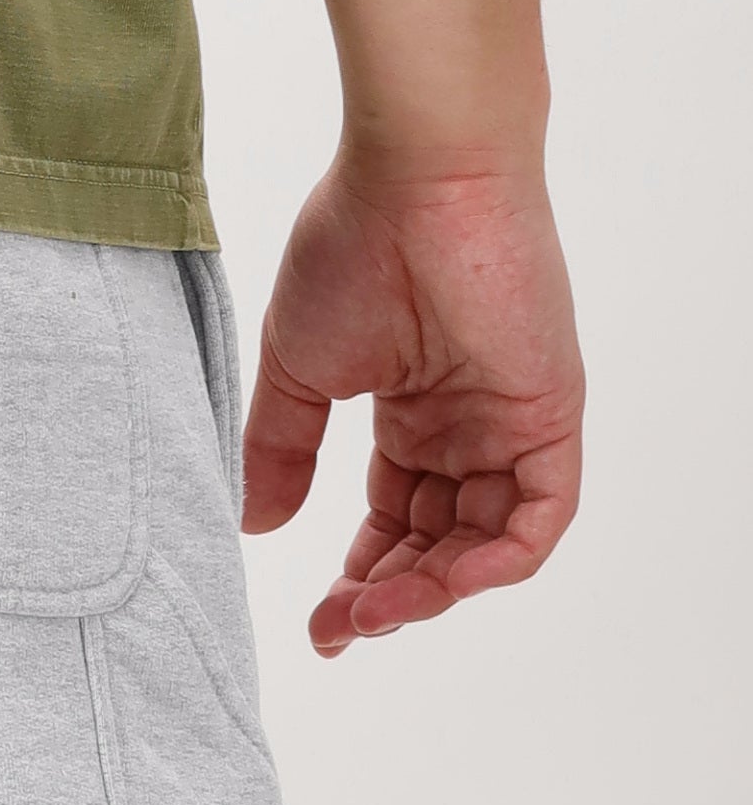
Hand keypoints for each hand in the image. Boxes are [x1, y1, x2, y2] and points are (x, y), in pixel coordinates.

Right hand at [242, 161, 583, 654]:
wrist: (415, 178)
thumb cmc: (352, 246)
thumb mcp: (300, 364)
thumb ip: (283, 447)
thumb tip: (255, 526)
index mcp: (414, 408)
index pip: (398, 516)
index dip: (362, 573)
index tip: (320, 621)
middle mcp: (469, 423)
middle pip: (440, 541)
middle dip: (392, 594)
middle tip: (340, 626)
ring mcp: (513, 422)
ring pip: (486, 542)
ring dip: (434, 588)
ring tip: (374, 610)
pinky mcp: (550, 415)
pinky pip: (539, 518)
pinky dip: (495, 561)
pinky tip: (442, 581)